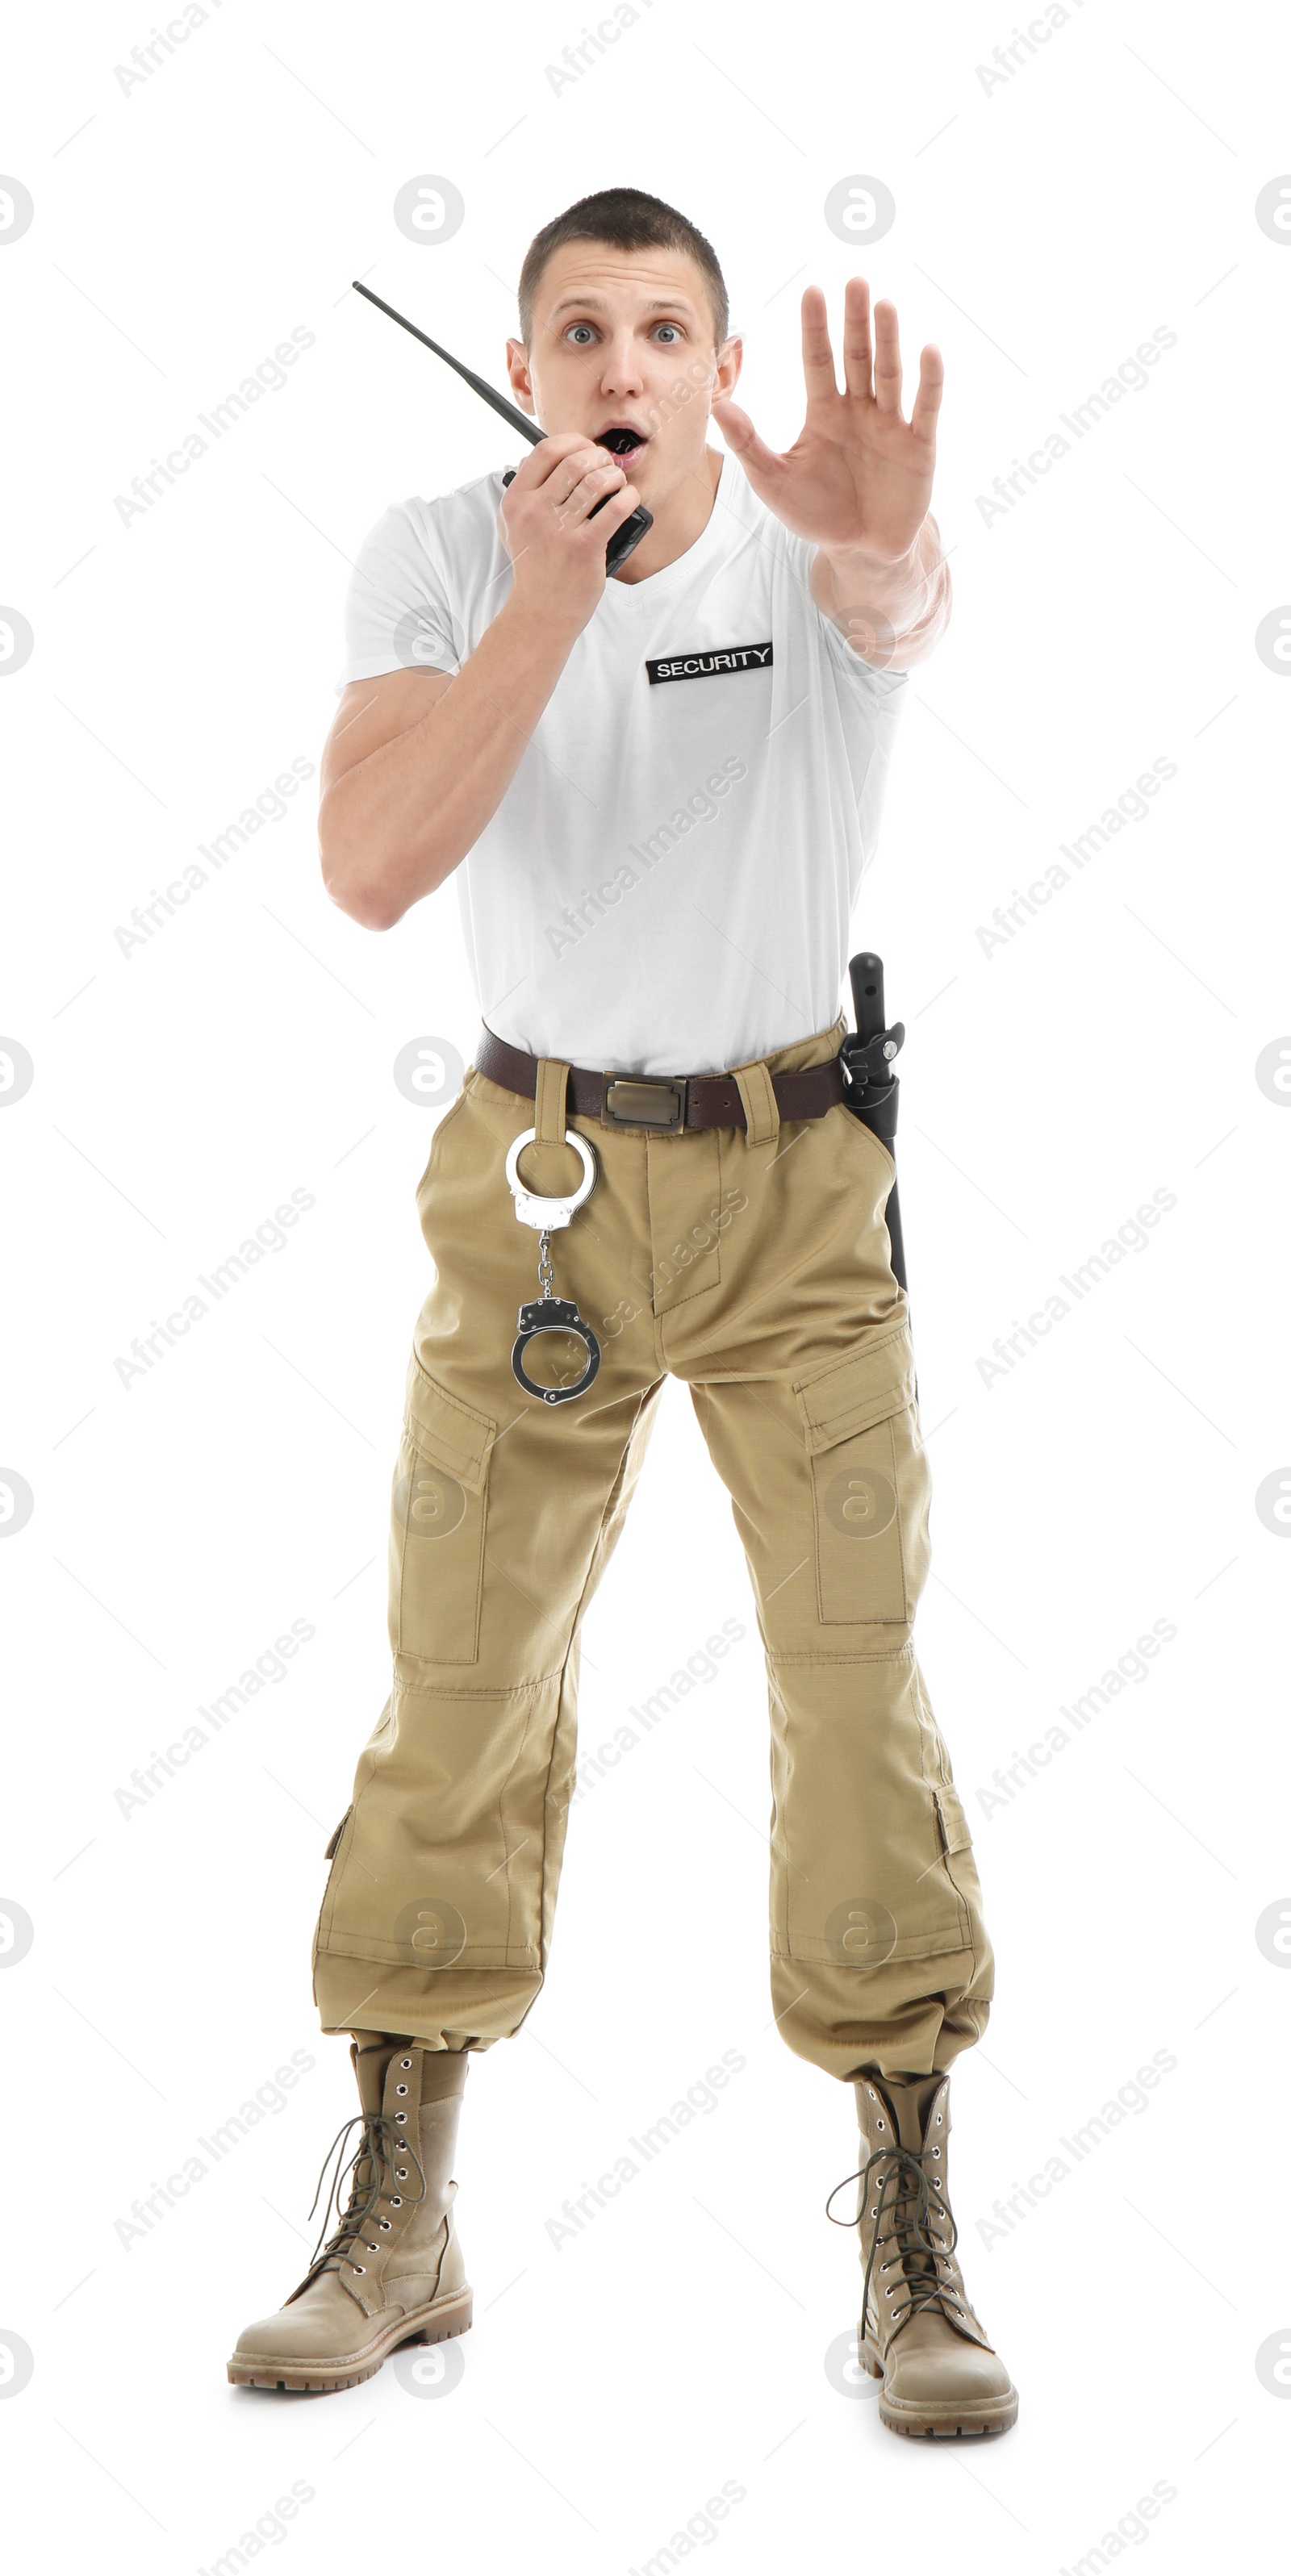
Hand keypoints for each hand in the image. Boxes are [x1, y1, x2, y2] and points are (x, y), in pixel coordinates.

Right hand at [498, 433, 640, 631]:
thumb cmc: (534, 567)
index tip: (586, 449)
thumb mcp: (513, 527)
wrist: (542, 611)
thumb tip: (533, 457)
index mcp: (516, 501)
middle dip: (599, 457)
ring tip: (618, 484)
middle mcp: (534, 512)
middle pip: (575, 461)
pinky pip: (615, 508)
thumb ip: (522, 492)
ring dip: (615, 476)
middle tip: (607, 468)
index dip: (573, 441)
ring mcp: (559, 530)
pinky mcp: (584, 548)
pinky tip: (629, 499)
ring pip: (596, 481)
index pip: (545, 449)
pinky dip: (628, 497)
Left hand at [711, 280, 941, 565]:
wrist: (860, 550)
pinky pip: (925, 408)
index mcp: (825, 412)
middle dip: (855, 321)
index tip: (812, 290)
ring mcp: (891, 424)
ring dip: (888, 340)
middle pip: (857, 356)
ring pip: (889, 374)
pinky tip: (928, 351)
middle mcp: (859, 409)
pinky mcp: (919, 446)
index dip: (815, 328)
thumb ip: (748, 444)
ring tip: (884, 305)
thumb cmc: (817, 514)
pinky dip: (929, 381)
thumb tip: (717, 405)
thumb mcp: (774, 482)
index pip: (818, 360)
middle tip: (854, 281)